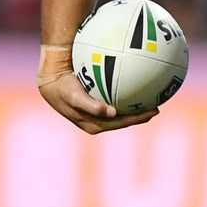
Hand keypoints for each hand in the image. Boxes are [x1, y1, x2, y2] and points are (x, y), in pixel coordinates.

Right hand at [37, 70, 157, 134]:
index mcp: (94, 124)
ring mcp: (96, 114)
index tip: (152, 111)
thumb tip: (111, 112)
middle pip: (124, 120)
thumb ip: (90, 106)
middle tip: (157, 107)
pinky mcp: (95, 105)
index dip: (138, 118)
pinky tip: (136, 88)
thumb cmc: (62, 89)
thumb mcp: (74, 97)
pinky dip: (126, 98)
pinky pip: (114, 102)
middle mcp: (97, 121)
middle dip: (140, 116)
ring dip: (135, 109)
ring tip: (151, 100)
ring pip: (120, 113)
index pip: (122, 123)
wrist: (50, 82)